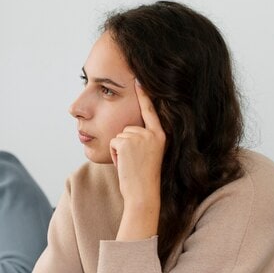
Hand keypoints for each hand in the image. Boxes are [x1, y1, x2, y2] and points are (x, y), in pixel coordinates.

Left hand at [110, 80, 165, 240]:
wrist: (143, 193)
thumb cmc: (143, 178)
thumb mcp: (147, 154)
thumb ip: (142, 139)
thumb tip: (127, 131)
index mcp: (161, 134)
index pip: (151, 111)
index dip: (144, 94)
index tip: (139, 79)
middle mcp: (153, 133)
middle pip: (126, 127)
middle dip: (123, 145)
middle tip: (133, 161)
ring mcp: (140, 136)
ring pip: (118, 135)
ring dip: (119, 150)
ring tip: (130, 164)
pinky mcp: (127, 141)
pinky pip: (112, 142)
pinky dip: (114, 154)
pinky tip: (124, 164)